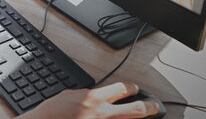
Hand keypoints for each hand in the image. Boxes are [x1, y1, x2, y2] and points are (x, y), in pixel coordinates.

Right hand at [21, 82, 159, 118]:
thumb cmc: (51, 114)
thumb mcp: (69, 95)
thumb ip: (86, 95)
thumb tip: (95, 95)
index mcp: (94, 99)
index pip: (122, 89)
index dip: (132, 88)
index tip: (135, 89)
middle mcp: (102, 114)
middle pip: (135, 110)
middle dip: (149, 107)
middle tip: (155, 106)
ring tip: (144, 116)